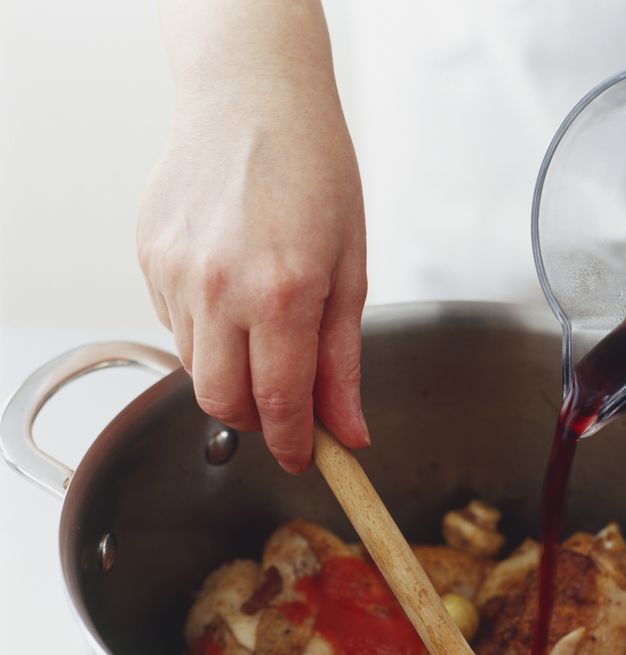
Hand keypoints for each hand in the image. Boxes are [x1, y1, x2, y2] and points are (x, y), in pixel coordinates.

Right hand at [138, 1, 367, 473]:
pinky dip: (207, 334)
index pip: (280, 405)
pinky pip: (175, 326)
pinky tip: (233, 294)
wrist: (252, 97)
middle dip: (259, 421)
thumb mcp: (350, 271)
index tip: (307, 459)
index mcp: (283, 293)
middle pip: (223, 402)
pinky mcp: (149, 259)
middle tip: (288, 408)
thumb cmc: (315, 173)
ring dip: (233, 375)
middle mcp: (220, 289)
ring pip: (195, 368)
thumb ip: (343, 364)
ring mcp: (176, 274)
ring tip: (265, 329)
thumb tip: (350, 432)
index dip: (295, 445)